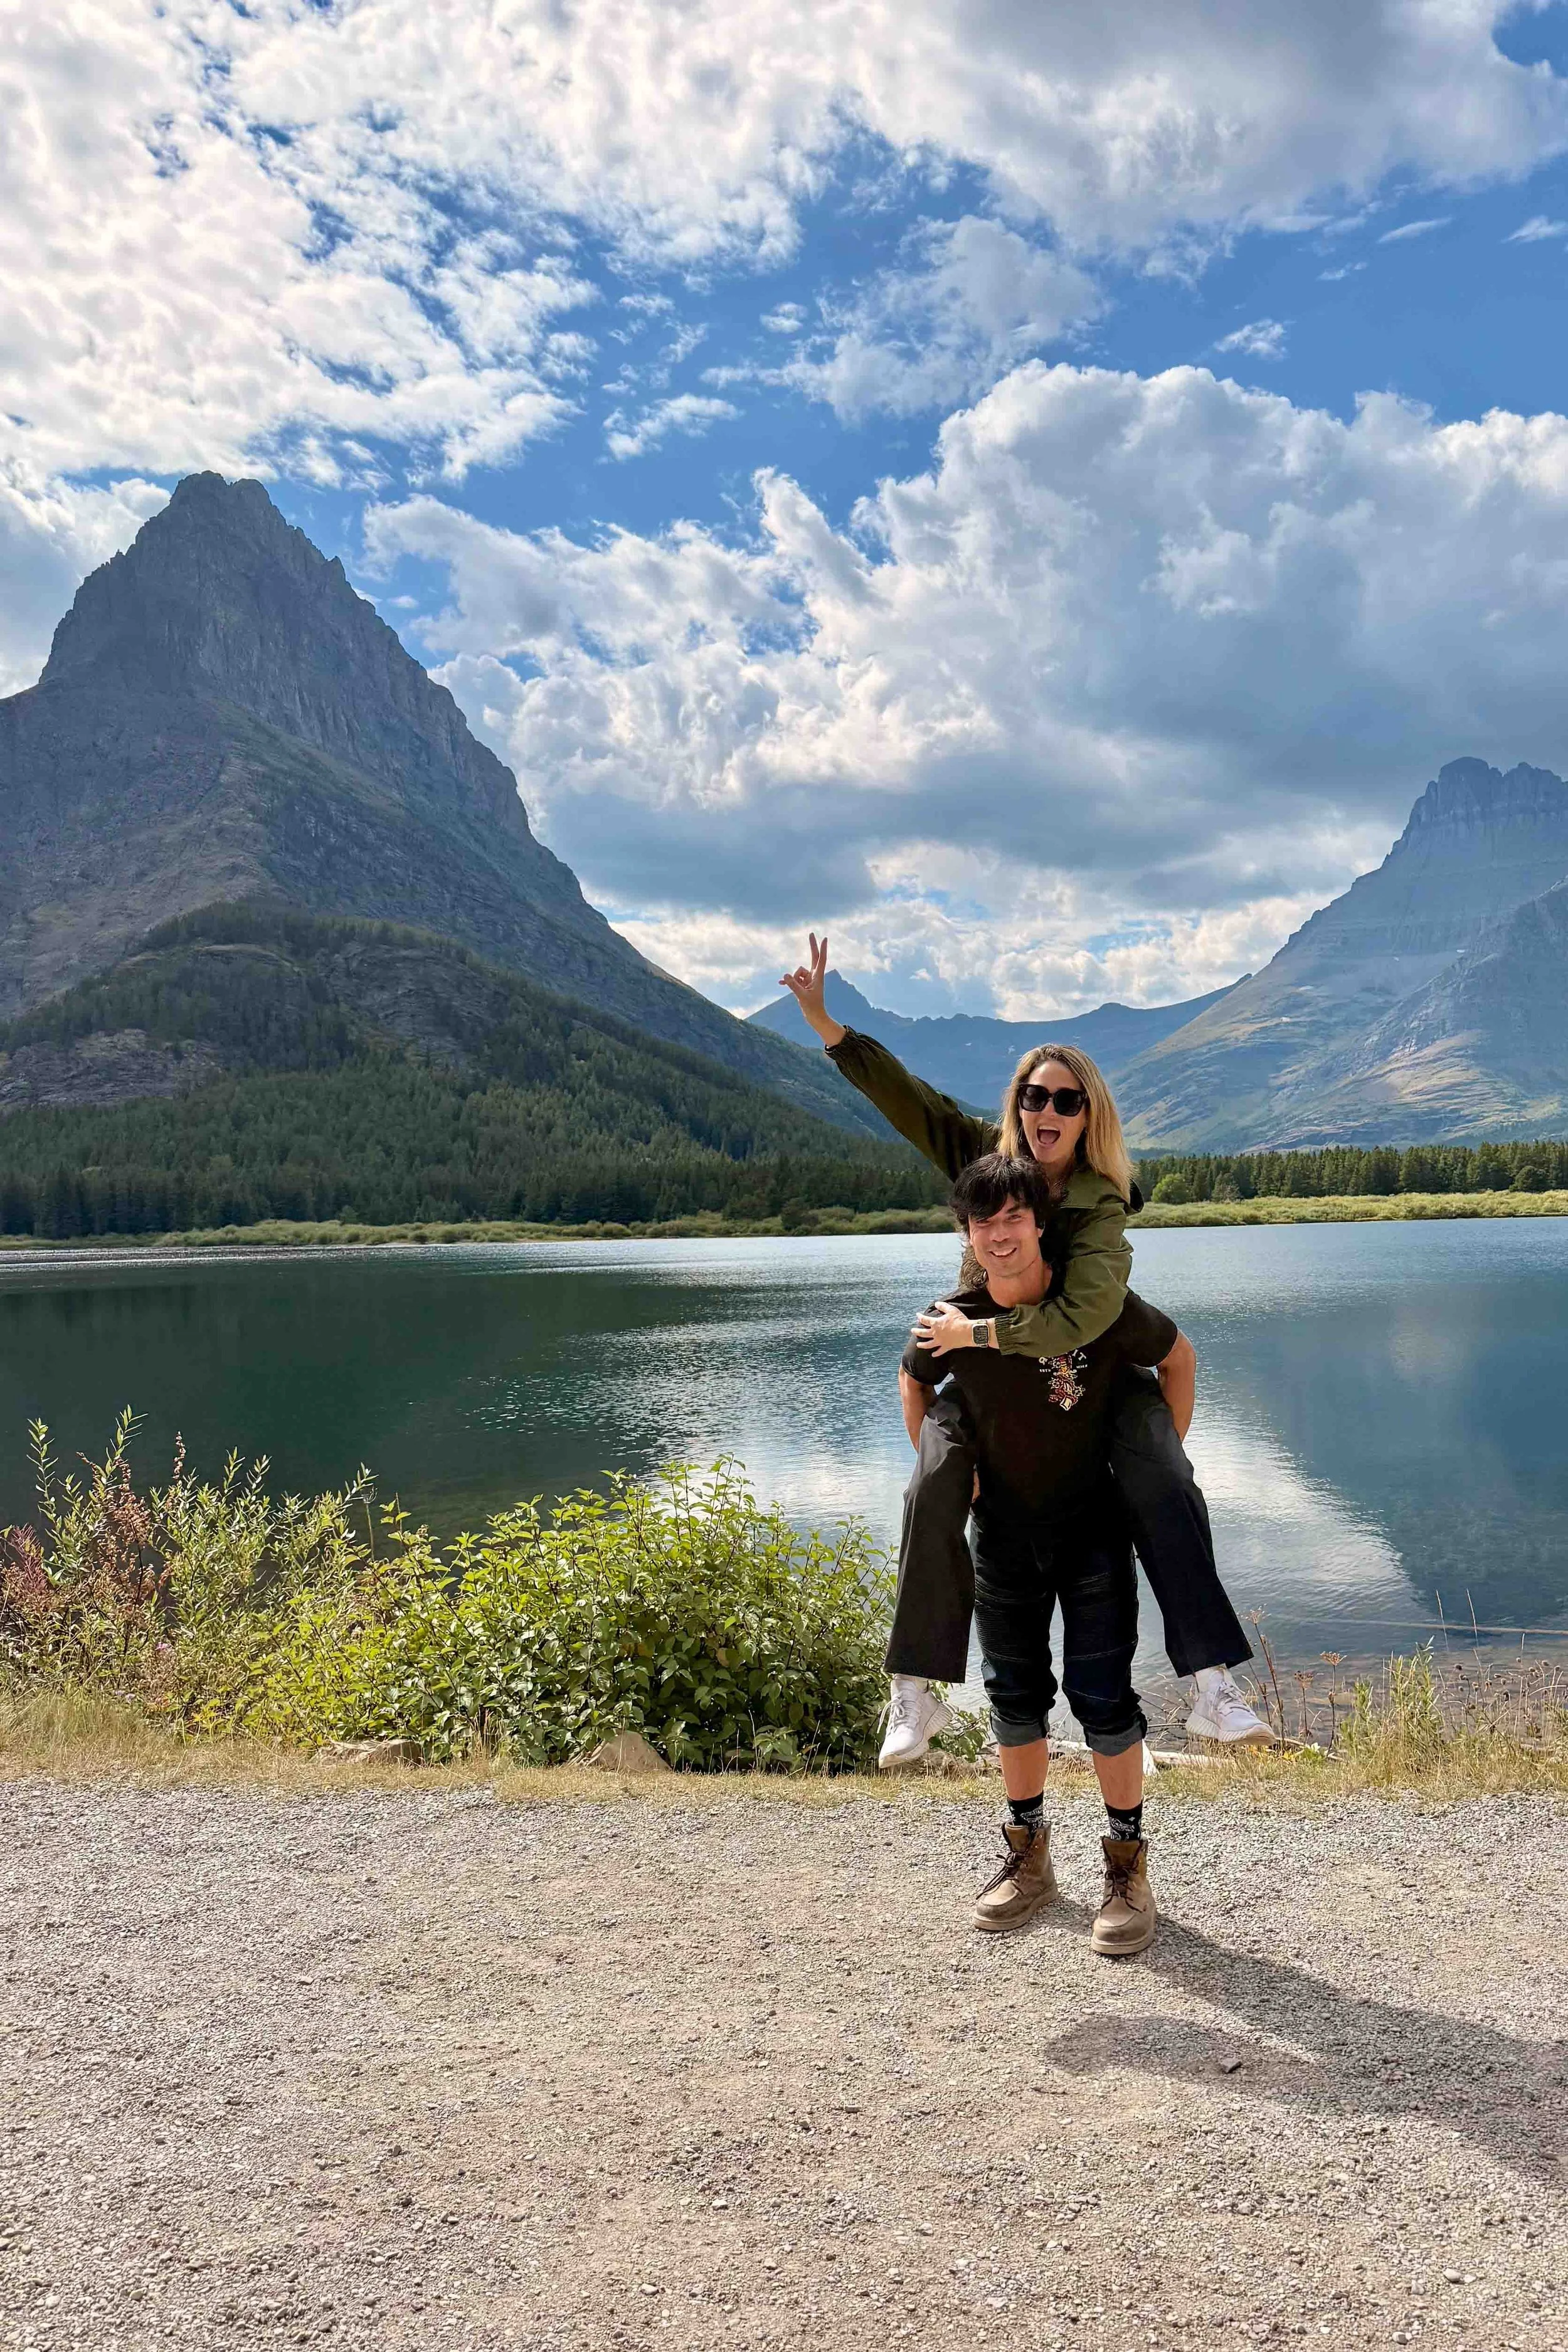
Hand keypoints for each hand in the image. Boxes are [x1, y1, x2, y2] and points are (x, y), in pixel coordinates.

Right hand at [779, 932, 844, 1047]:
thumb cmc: (812, 1007)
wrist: (815, 1017)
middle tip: (811, 933)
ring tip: (799, 992)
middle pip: (813, 957)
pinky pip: (793, 979)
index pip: (821, 959)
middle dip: (812, 946)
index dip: (822, 949)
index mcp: (818, 977)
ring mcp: (808, 980)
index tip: (825, 938)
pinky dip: (788, 981)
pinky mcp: (803, 985)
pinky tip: (781, 983)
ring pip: (798, 972)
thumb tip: (785, 974)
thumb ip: (793, 985)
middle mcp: (814, 976)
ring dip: (794, 979)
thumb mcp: (801, 996)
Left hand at [912, 1301, 976, 1355]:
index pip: (925, 1320)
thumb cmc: (959, 1320)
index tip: (917, 1315)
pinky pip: (940, 1351)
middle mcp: (936, 1333)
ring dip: (923, 1345)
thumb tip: (936, 1303)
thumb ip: (943, 1306)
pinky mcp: (946, 1347)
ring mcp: (940, 1341)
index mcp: (936, 1323)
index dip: (920, 1317)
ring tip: (918, 1345)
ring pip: (928, 1344)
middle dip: (916, 1331)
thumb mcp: (951, 1310)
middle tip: (912, 1331)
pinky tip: (933, 1355)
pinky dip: (936, 1353)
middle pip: (923, 1333)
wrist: (968, 1332)